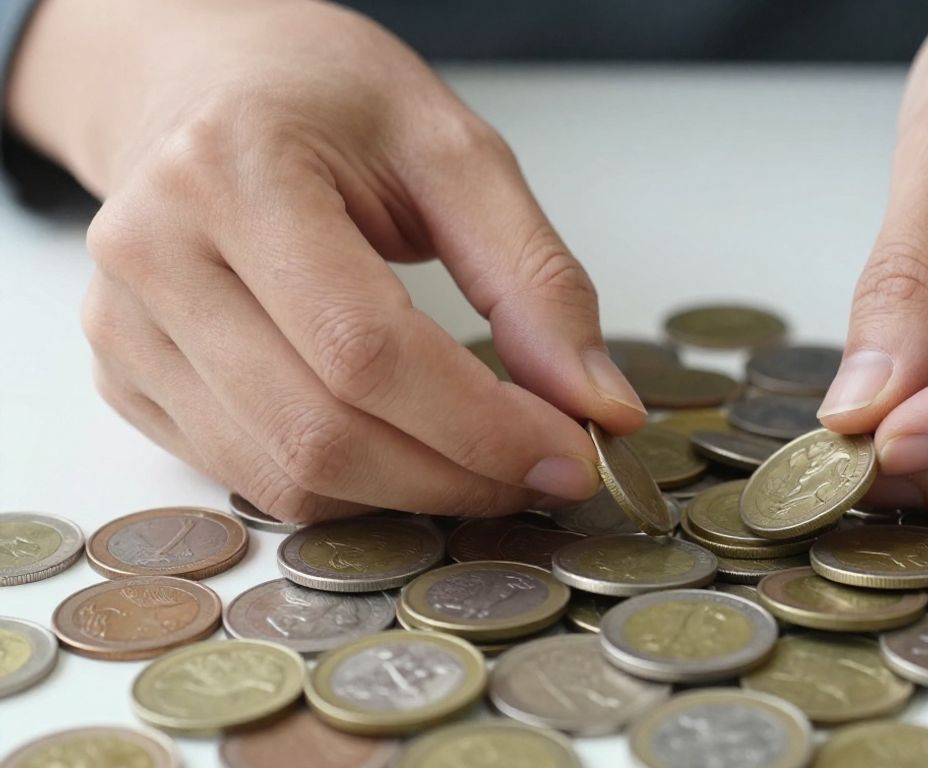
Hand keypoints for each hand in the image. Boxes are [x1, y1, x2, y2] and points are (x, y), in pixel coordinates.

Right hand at [8, 0, 645, 520]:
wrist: (199, 82)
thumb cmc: (323, 99)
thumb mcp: (455, 152)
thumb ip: (534, 279)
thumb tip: (599, 405)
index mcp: (234, 172)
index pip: (366, 350)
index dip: (481, 427)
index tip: (572, 454)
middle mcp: (155, 253)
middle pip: (321, 433)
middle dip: (457, 476)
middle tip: (544, 471)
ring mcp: (125, 325)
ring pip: (284, 476)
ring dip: (411, 495)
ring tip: (486, 461)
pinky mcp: (126, 376)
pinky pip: (252, 476)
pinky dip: (351, 486)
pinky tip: (407, 447)